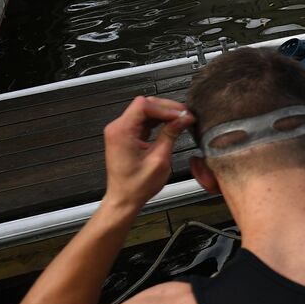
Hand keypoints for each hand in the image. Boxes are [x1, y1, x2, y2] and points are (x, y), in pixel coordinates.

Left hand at [101, 96, 192, 214]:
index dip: (166, 108)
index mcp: (122, 132)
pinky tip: (172, 125)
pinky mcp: (127, 135)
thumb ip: (171, 134)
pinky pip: (144, 120)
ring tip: (182, 121)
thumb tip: (184, 118)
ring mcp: (121, 131)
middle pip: (145, 105)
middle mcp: (118, 128)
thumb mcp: (160, 159)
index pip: (144, 105)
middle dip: (167, 109)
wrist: (124, 198)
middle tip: (186, 117)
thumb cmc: (136, 185)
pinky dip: (159, 120)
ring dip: (164, 114)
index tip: (182, 115)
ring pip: (146, 110)